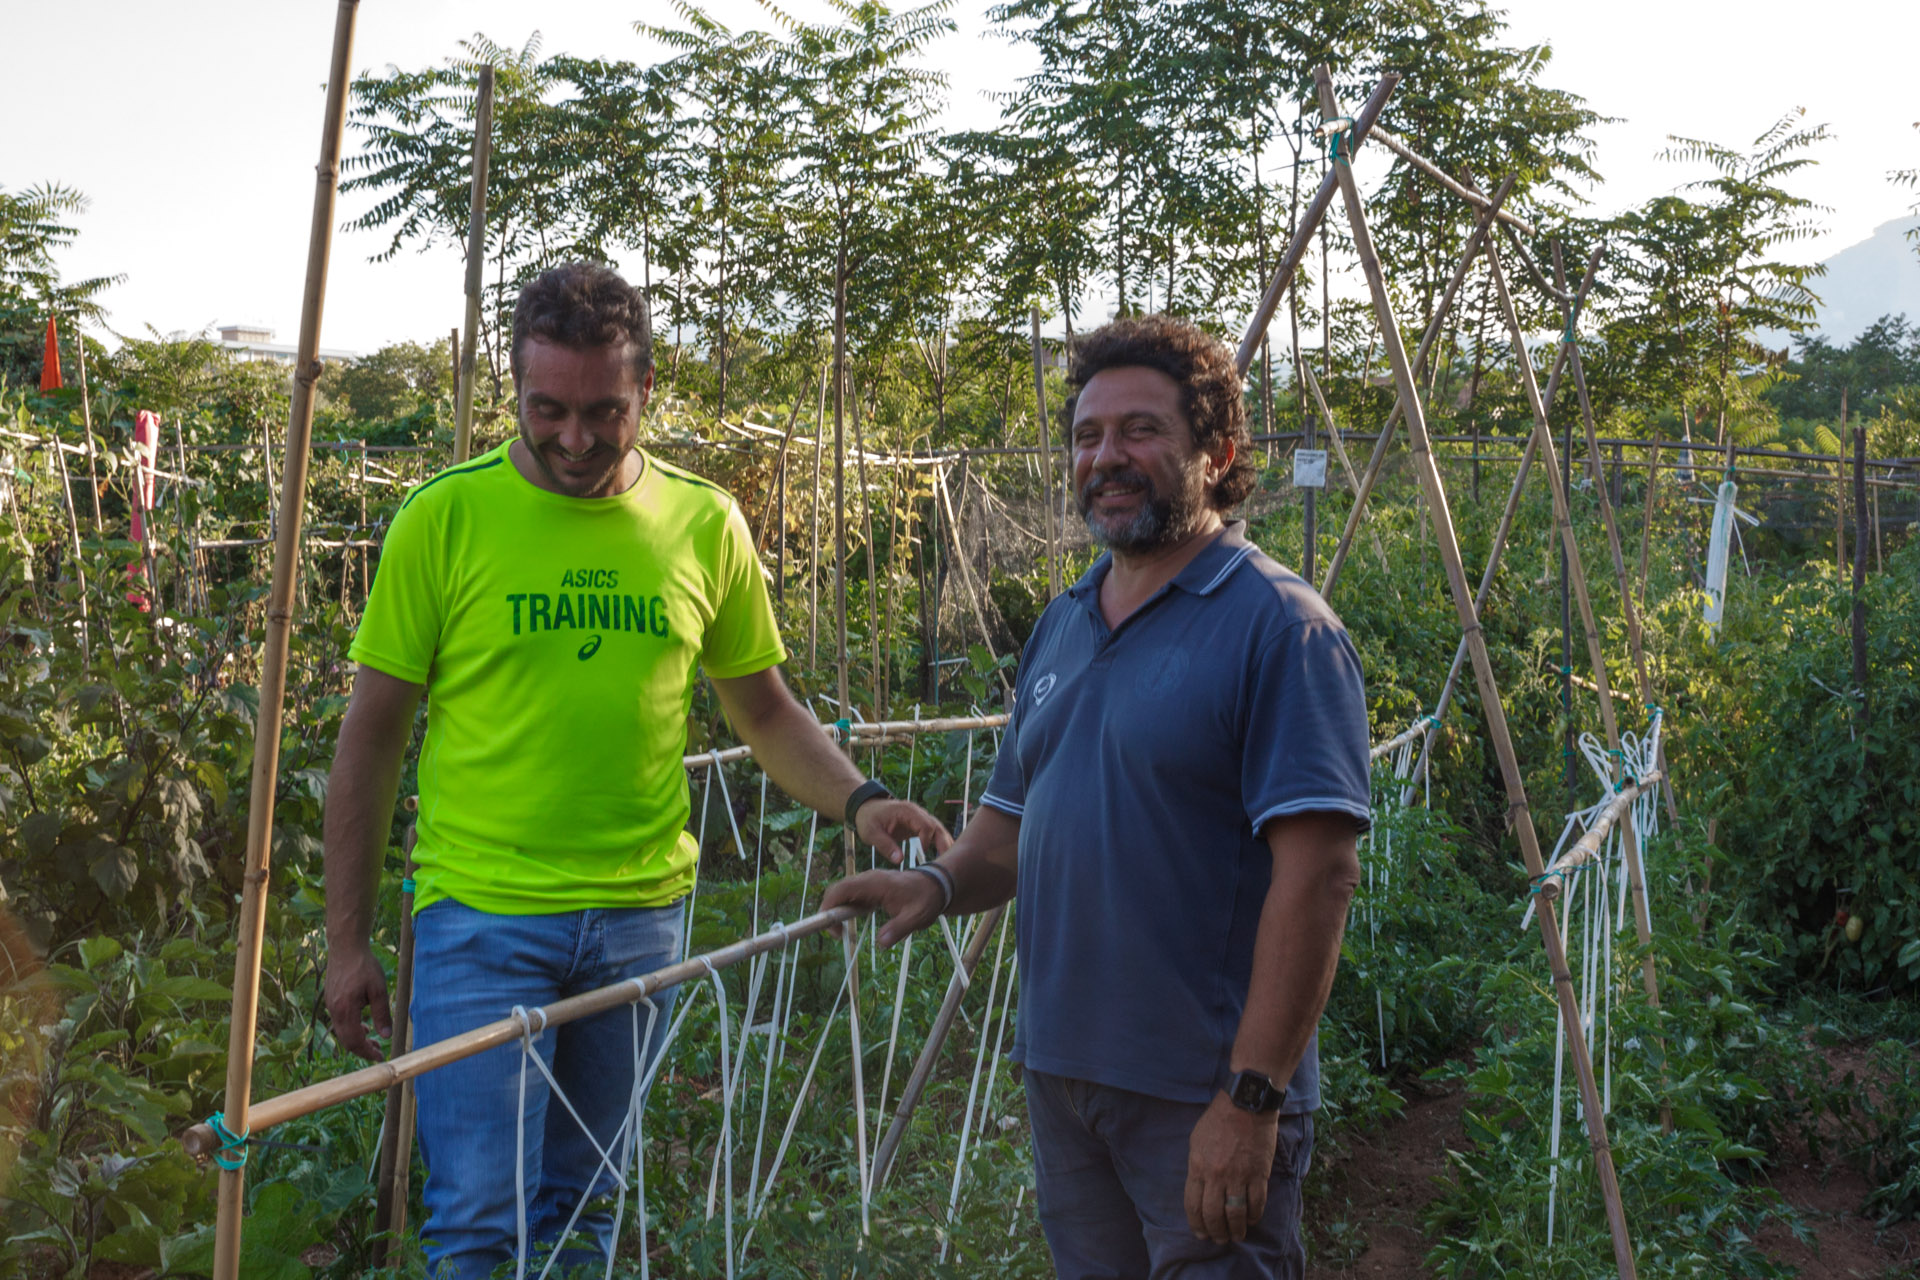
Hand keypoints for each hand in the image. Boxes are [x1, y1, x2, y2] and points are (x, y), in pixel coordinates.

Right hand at [323, 940, 392, 1062]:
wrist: (345, 947)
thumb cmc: (364, 965)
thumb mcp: (379, 989)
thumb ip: (382, 1014)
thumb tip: (386, 1035)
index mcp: (345, 1010)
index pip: (354, 1041)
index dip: (367, 1052)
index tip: (380, 1057)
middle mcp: (334, 1011)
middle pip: (346, 1040)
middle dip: (362, 1049)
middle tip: (379, 1051)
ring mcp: (330, 1005)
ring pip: (342, 1031)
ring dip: (357, 1038)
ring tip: (373, 1039)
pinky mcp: (331, 1000)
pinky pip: (339, 1021)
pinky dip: (351, 1028)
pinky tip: (363, 1025)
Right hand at [820, 868, 944, 946]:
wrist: (936, 885)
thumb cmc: (926, 899)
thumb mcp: (916, 917)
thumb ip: (899, 929)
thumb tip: (881, 943)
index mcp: (875, 883)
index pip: (842, 889)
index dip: (830, 906)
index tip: (832, 928)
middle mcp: (868, 879)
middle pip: (837, 890)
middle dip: (830, 911)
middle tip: (837, 934)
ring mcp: (868, 882)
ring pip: (843, 893)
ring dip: (837, 910)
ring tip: (841, 932)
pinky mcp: (870, 888)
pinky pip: (852, 896)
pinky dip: (846, 908)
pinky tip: (851, 922)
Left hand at [853, 797, 952, 863]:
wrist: (866, 808)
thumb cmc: (868, 819)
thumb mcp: (871, 833)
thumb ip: (885, 845)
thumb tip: (900, 860)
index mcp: (907, 811)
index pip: (926, 826)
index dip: (926, 842)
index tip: (921, 856)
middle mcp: (918, 813)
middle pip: (937, 827)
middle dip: (944, 845)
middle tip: (947, 865)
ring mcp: (920, 818)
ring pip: (938, 830)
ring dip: (944, 845)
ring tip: (949, 864)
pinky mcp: (918, 826)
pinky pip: (933, 834)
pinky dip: (939, 844)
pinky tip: (943, 858)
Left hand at [1184, 1092, 1278, 1243]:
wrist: (1245, 1104)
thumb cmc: (1218, 1119)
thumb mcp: (1196, 1141)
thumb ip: (1196, 1167)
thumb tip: (1199, 1189)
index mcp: (1197, 1167)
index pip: (1193, 1205)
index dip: (1196, 1224)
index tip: (1200, 1234)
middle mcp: (1216, 1176)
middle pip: (1213, 1215)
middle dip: (1215, 1232)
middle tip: (1219, 1239)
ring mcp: (1239, 1177)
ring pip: (1235, 1215)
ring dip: (1235, 1230)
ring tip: (1237, 1236)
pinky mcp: (1259, 1175)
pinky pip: (1256, 1204)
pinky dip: (1254, 1216)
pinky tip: (1252, 1220)